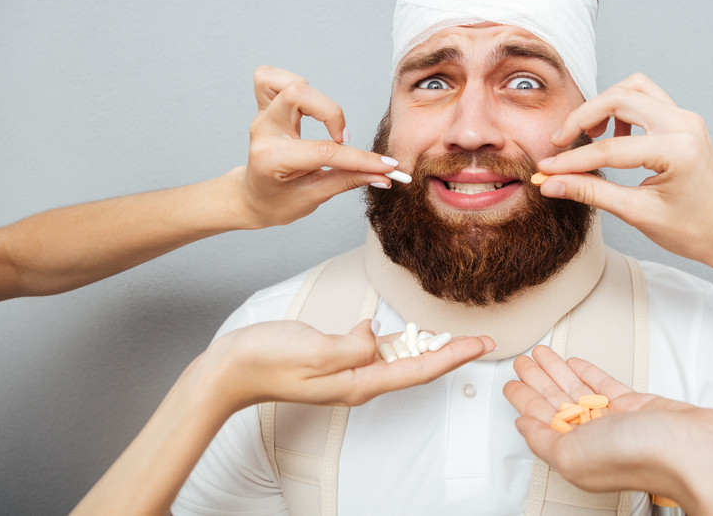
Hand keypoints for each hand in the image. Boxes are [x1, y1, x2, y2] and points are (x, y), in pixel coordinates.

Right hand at [204, 319, 495, 413]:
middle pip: (416, 366)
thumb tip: (377, 337)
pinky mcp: (335, 358)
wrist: (229, 369)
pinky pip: (376, 350)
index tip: (483, 345)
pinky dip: (397, 339)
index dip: (454, 357)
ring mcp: (347, 371)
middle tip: (482, 339)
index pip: (418, 370)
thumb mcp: (314, 350)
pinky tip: (404, 330)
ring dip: (428, 347)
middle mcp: (358, 380)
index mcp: (358, 382)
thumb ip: (352, 346)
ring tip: (456, 335)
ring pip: (399, 358)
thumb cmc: (265, 360)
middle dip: (451, 353)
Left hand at [233, 66, 405, 227]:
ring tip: (324, 116)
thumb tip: (383, 174)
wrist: (253, 198)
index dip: (361, 159)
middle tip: (343, 138)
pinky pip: (269, 78)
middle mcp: (265, 132)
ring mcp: (262, 116)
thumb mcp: (315, 196)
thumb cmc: (278, 201)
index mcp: (273, 159)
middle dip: (331, 111)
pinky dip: (292, 82)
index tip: (386, 165)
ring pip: (284, 81)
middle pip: (297, 95)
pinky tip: (308, 101)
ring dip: (312, 92)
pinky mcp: (264, 107)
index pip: (324, 151)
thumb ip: (349, 180)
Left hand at [505, 345, 712, 498]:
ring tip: (540, 354)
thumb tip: (523, 427)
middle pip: (555, 402)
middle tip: (521, 361)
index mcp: (574, 453)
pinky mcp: (636, 405)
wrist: (691, 449)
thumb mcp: (572, 455)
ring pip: (577, 390)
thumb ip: (543, 441)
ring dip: (556, 371)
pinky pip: (604, 385)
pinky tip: (574, 362)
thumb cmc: (638, 457)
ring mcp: (614, 421)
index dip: (522, 401)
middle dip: (536, 380)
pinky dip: (588, 372)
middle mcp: (592, 438)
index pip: (539, 421)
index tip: (509, 385)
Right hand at [534, 73, 712, 268]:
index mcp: (678, 151)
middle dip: (583, 117)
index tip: (546, 168)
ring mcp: (686, 118)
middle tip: (560, 144)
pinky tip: (614, 138)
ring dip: (604, 105)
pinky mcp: (684, 120)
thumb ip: (591, 193)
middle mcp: (685, 124)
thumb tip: (552, 184)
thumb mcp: (637, 214)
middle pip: (619, 97)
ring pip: (633, 88)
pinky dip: (623, 109)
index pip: (610, 148)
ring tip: (589, 136)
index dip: (572, 160)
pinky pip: (646, 98)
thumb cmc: (692, 230)